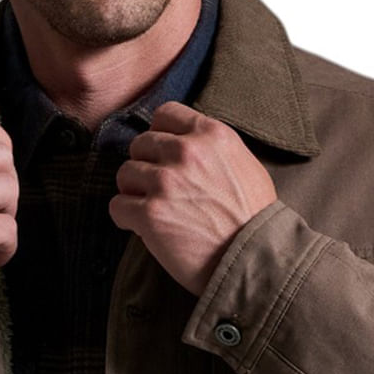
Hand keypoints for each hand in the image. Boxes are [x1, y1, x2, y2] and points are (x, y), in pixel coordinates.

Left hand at [111, 101, 277, 295]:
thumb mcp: (245, 166)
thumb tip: (187, 145)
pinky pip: (117, 206)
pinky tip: (143, 227)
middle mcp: (186, 152)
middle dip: (146, 166)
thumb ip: (213, 150)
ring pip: (124, 173)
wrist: (256, 259)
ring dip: (133, 192)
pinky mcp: (150, 214)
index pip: (166, 114)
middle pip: (140, 144)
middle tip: (158, 190)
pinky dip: (125, 218)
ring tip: (152, 210)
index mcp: (211, 135)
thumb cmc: (254, 218)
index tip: (162, 154)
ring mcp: (165, 182)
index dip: (160, 134)